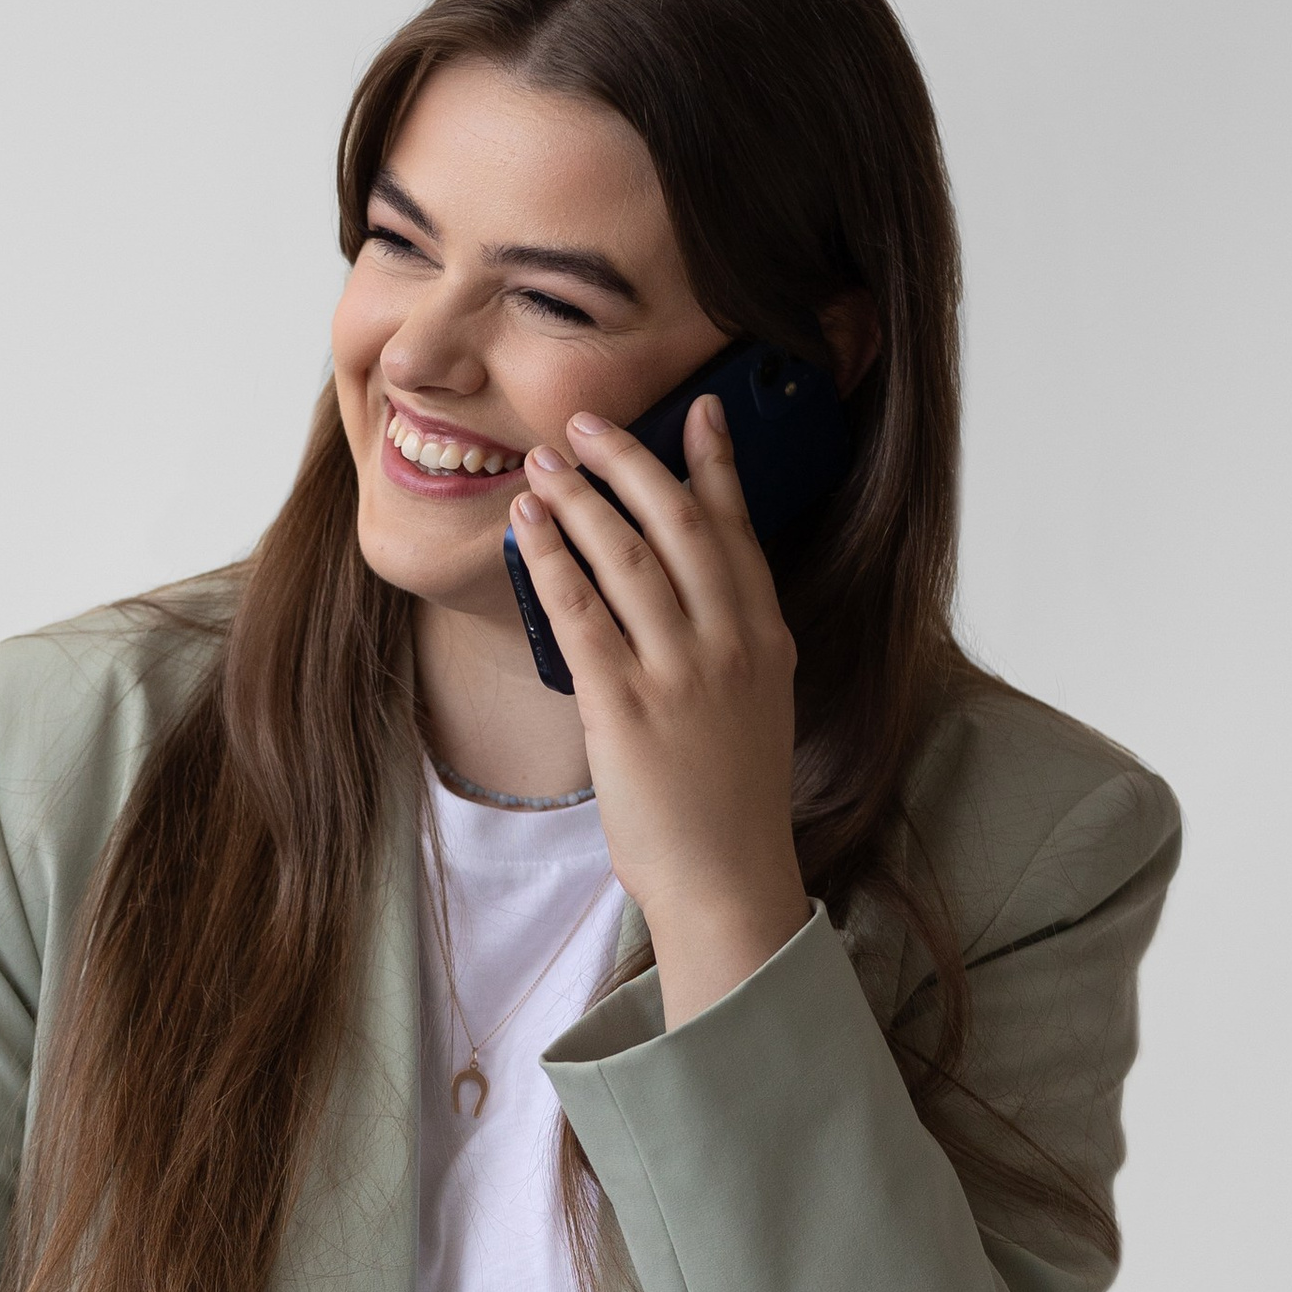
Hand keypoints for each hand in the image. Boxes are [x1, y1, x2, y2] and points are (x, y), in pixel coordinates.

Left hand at [507, 395, 810, 1025]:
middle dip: (630, 461)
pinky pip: (580, 612)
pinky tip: (525, 530)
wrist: (726, 882)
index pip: (739, 532)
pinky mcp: (624, 707)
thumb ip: (733, 649)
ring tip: (543, 464)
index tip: (699, 410)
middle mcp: (729, 644)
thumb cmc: (730, 805)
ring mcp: (679, 673)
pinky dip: (549, 560)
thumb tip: (692, 599)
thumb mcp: (756, 710)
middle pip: (678, 524)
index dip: (716, 464)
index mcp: (766, 641)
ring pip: (624, 555)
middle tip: (587, 423)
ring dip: (578, 498)